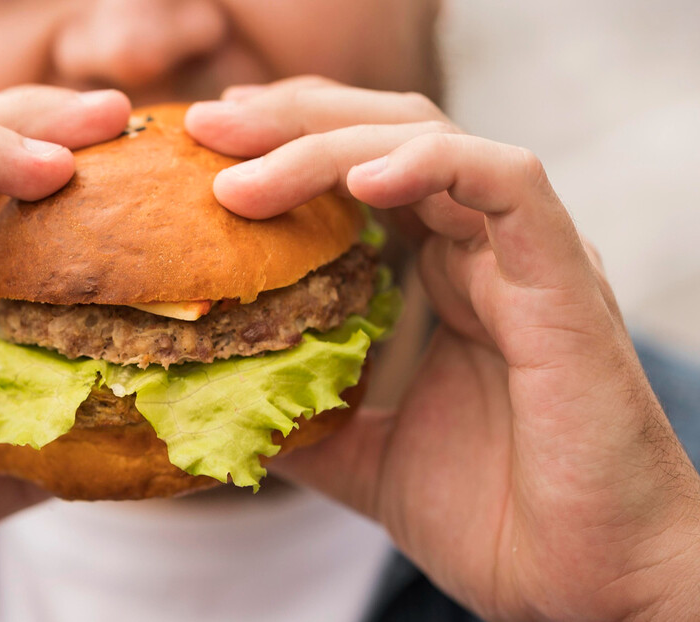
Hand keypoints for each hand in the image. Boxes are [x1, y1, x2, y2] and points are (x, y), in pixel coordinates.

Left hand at [187, 77, 699, 619]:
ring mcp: (523, 259)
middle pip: (383, 137)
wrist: (586, 582)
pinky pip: (505, 185)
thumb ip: (300, 416)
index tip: (206, 150)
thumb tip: (210, 398)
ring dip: (330, 145)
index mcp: (444, 277)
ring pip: (430, 144)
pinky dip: (430, 166)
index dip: (285, 147)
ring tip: (246, 170)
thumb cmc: (494, 520)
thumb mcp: (361, 457)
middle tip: (206, 126)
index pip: (361, 172)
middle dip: (289, 122)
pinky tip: (361, 181)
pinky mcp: (562, 279)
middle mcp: (482, 252)